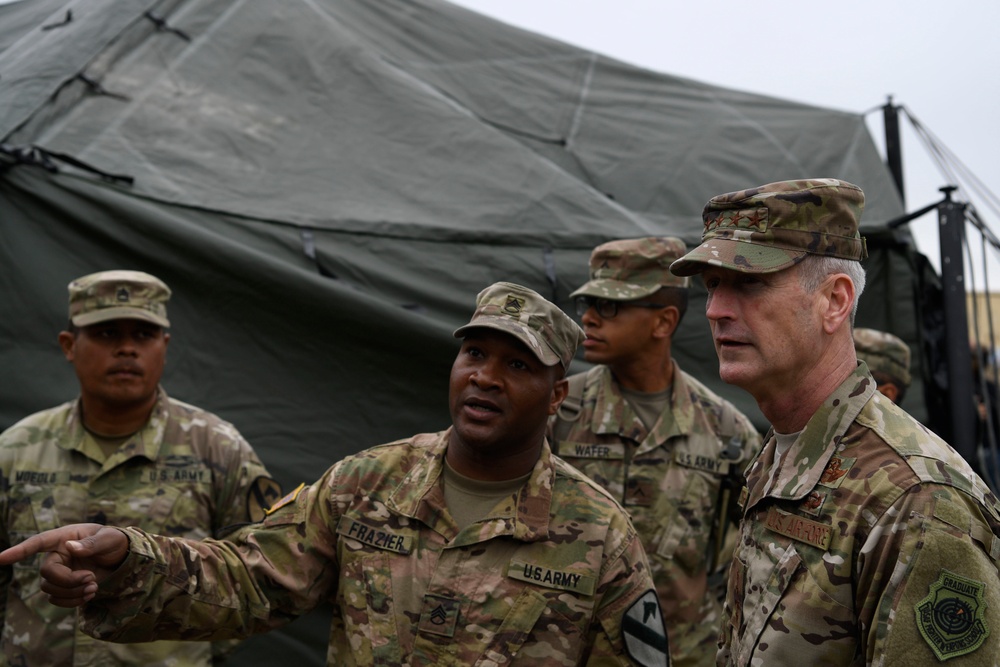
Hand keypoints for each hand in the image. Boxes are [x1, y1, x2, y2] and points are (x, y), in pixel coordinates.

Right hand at [0, 523, 128, 606]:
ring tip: (94, 587)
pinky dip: (73, 601)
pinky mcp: (64, 586)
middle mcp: (57, 555)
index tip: (0, 559)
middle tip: (91, 578)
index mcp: (64, 538)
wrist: (120, 557)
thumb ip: (93, 543)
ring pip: (50, 589)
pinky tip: (90, 595)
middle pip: (47, 574)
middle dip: (68, 581)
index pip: (37, 543)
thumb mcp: (109, 538)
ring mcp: (59, 571)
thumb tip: (70, 548)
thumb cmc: (114, 541)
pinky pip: (57, 599)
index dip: (18, 551)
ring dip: (72, 593)